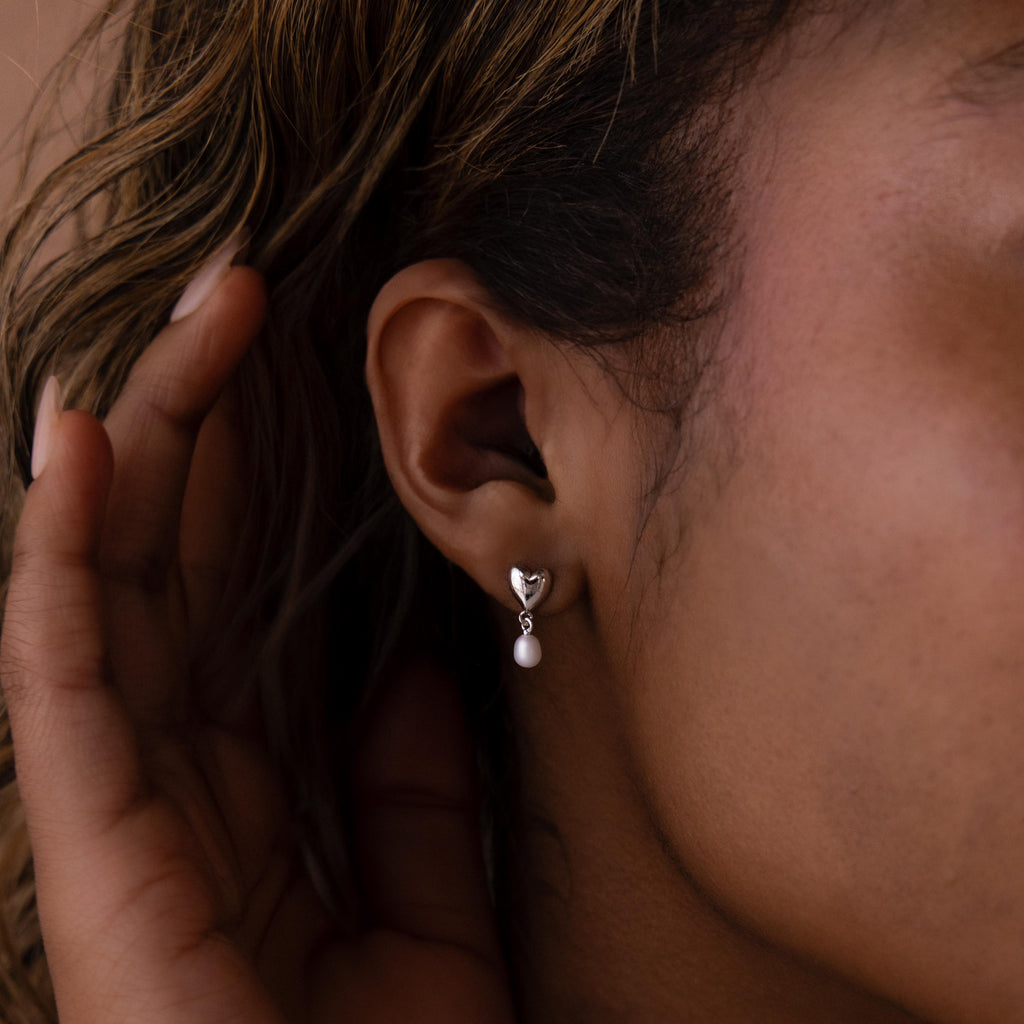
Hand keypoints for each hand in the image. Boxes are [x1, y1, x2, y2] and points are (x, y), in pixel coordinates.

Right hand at [0, 267, 514, 1022]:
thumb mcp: (430, 911)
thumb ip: (413, 799)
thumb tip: (410, 680)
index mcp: (251, 789)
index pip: (242, 598)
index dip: (263, 478)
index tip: (303, 370)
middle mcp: (172, 780)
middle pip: (179, 564)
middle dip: (206, 422)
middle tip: (244, 293)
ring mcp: (118, 810)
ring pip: (115, 587)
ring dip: (142, 442)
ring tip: (188, 320)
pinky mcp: (89, 852)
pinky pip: (62, 676)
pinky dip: (62, 558)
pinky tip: (81, 444)